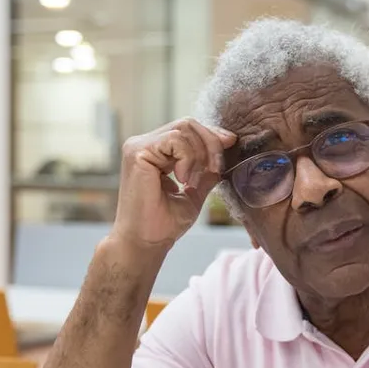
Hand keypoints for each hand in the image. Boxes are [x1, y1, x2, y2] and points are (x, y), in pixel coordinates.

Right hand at [112, 118, 236, 249]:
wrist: (145, 243)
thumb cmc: (163, 224)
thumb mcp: (193, 193)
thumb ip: (205, 173)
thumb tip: (222, 154)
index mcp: (155, 152)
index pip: (187, 130)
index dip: (211, 135)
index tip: (231, 145)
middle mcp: (144, 145)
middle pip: (188, 124)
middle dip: (211, 143)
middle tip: (217, 168)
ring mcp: (138, 146)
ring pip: (184, 129)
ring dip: (201, 153)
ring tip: (196, 180)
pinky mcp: (137, 152)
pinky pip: (175, 140)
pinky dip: (188, 158)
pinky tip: (184, 180)